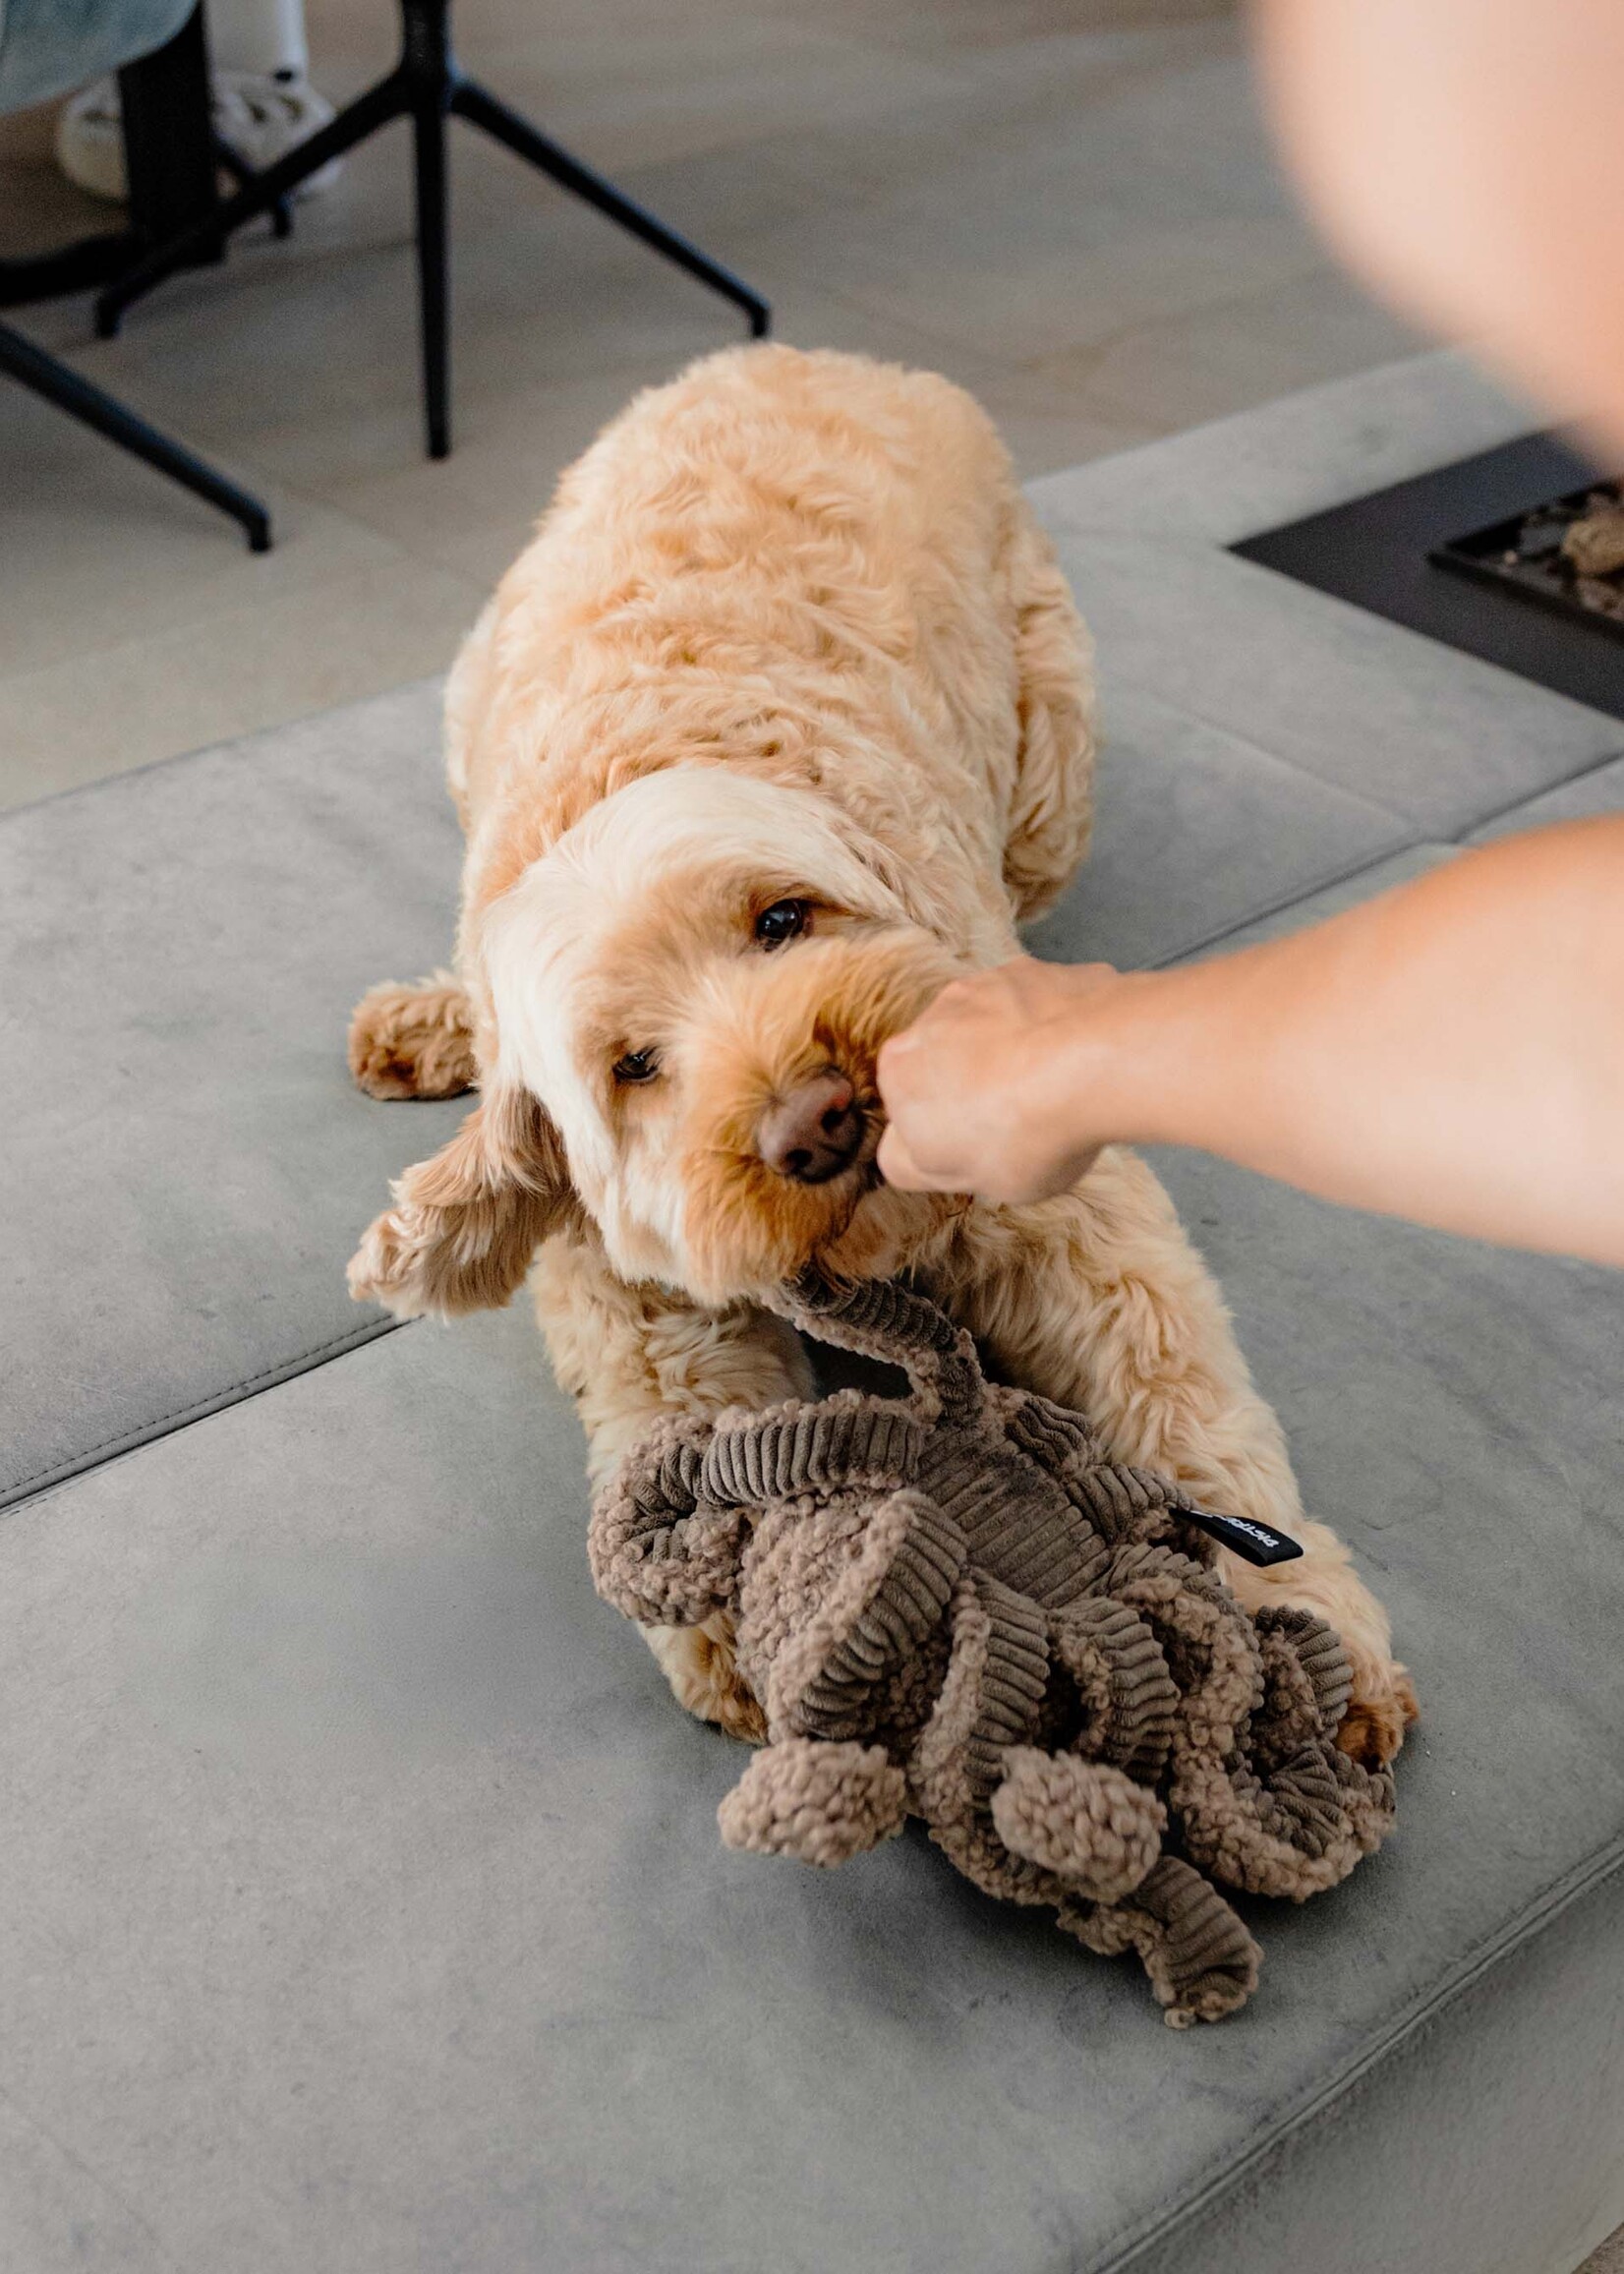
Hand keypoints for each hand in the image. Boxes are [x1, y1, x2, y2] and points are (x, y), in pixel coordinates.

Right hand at [876, 957, 1129, 1202]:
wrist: (1098, 1063)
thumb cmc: (1021, 1131)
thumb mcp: (958, 1178)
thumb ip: (916, 1163)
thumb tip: (903, 1149)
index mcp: (901, 1068)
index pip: (907, 1105)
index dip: (944, 1131)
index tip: (978, 1149)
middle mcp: (937, 1013)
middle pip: (952, 1058)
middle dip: (978, 1084)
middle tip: (1021, 1123)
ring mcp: (992, 983)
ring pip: (999, 1026)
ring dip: (1019, 1051)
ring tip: (1060, 1091)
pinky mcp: (1044, 970)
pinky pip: (1044, 1007)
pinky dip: (1057, 1029)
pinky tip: (1086, 1060)